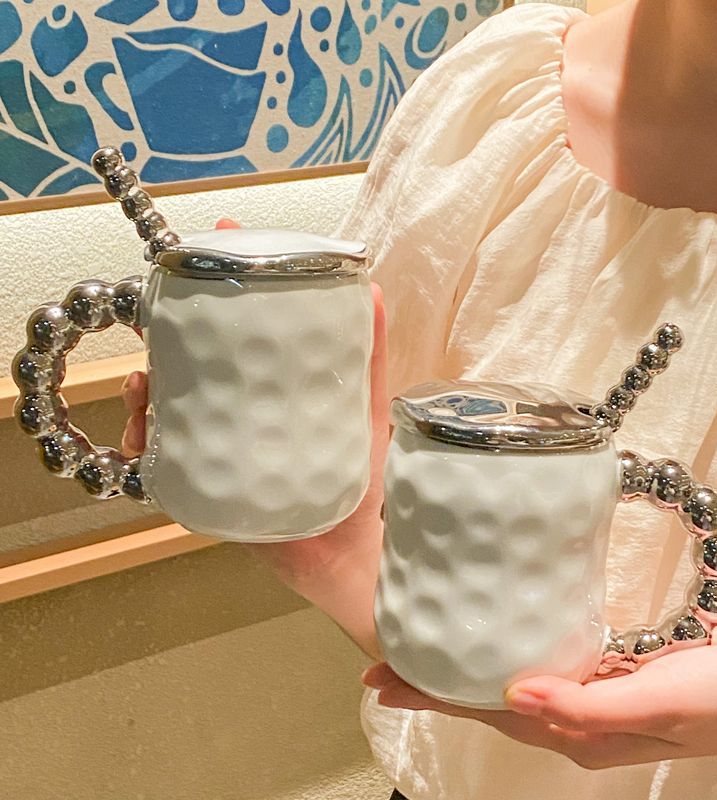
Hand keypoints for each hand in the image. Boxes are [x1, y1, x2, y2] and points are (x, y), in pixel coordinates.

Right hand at [121, 217, 388, 656]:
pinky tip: (138, 435)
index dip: (227, 288)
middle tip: (156, 321)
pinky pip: (164, 462)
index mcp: (280, 391)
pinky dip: (142, 444)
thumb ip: (370, 357)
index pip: (246, 330)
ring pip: (170, 408)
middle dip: (168, 338)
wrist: (355, 558)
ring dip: (145, 389)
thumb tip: (372, 288)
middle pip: (196, 363)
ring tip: (143, 384)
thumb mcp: (368, 410)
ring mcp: (225, 449)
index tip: (215, 245)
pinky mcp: (209, 488)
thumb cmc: (366, 484)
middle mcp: (247, 414)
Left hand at [363, 631, 716, 768]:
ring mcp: (587, 703)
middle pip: (486, 703)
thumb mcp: (656, 701)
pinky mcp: (604, 679)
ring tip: (424, 650)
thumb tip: (515, 695)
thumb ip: (585, 706)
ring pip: (507, 689)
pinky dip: (503, 659)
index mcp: (576, 731)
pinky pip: (538, 672)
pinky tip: (494, 643)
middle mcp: (572, 722)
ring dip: (463, 673)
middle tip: (384, 663)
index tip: (379, 679)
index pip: (486, 711)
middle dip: (433, 685)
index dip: (431, 696)